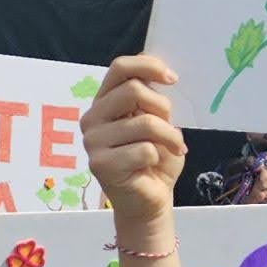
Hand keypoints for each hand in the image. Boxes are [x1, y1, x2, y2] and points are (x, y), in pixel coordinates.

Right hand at [83, 57, 185, 215]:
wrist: (149, 200)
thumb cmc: (155, 159)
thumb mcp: (157, 121)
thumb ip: (151, 99)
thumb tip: (160, 73)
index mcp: (104, 102)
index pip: (119, 69)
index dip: (148, 66)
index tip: (172, 79)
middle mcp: (92, 118)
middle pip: (132, 90)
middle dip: (163, 107)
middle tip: (172, 128)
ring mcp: (93, 142)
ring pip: (144, 123)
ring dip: (169, 136)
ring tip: (174, 148)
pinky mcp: (100, 164)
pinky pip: (144, 149)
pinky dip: (159, 156)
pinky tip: (154, 166)